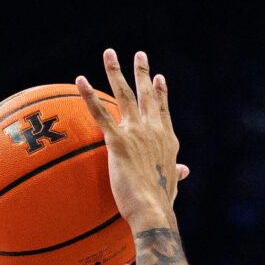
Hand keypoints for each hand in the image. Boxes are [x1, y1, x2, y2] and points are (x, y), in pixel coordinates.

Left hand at [78, 49, 182, 233]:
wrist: (152, 211)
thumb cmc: (160, 203)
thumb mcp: (171, 184)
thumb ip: (175, 173)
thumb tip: (184, 171)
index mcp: (167, 140)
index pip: (163, 111)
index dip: (161, 93)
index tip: (159, 78)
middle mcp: (154, 130)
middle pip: (147, 95)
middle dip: (142, 72)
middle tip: (139, 54)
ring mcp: (136, 132)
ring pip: (124, 95)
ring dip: (116, 72)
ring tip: (109, 53)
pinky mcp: (118, 140)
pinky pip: (100, 113)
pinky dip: (89, 95)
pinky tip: (80, 80)